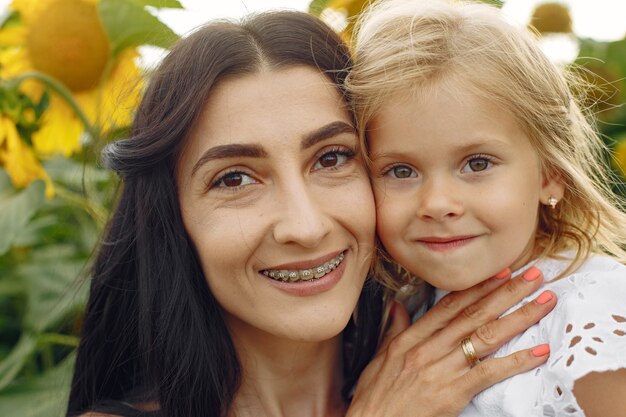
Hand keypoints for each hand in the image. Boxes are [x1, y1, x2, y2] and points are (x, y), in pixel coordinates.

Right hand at [346, 267, 555, 416]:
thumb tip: (399, 307)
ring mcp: (442, 369)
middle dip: (506, 292)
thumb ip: (394, 329)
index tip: (501, 272)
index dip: (478, 287)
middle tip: (533, 276)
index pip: (451, 305)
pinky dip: (516, 361)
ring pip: (486, 336)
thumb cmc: (376, 396)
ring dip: (519, 317)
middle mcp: (429, 348)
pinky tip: (538, 352)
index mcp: (412, 338)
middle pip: (474, 314)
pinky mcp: (453, 392)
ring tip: (544, 302)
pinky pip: (490, 373)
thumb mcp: (380, 357)